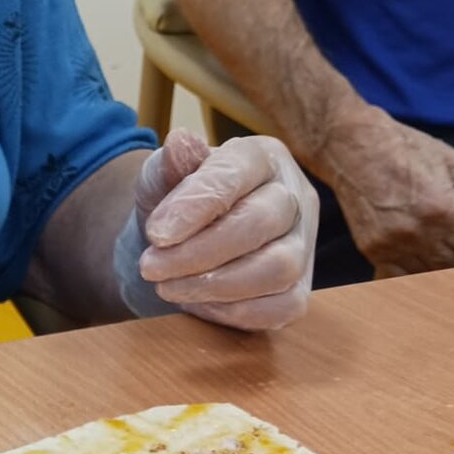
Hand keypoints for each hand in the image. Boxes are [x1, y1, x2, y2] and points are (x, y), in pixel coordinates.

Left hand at [119, 129, 317, 329]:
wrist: (174, 250)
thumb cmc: (173, 208)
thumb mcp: (159, 180)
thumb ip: (168, 166)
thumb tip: (179, 141)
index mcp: (261, 157)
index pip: (237, 173)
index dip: (196, 205)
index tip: (155, 233)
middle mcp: (293, 196)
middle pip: (261, 222)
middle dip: (198, 252)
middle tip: (150, 267)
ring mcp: (303, 244)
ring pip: (278, 268)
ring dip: (216, 285)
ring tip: (168, 287)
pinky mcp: (299, 288)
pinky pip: (284, 307)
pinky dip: (237, 312)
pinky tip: (200, 305)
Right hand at [316, 103, 453, 277]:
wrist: (352, 149)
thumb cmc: (407, 150)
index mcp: (443, 208)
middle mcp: (417, 233)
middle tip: (451, 229)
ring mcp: (391, 246)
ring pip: (430, 274)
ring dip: (436, 261)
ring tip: (430, 238)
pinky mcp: (372, 252)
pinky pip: (400, 278)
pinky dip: (410, 270)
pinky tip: (411, 252)